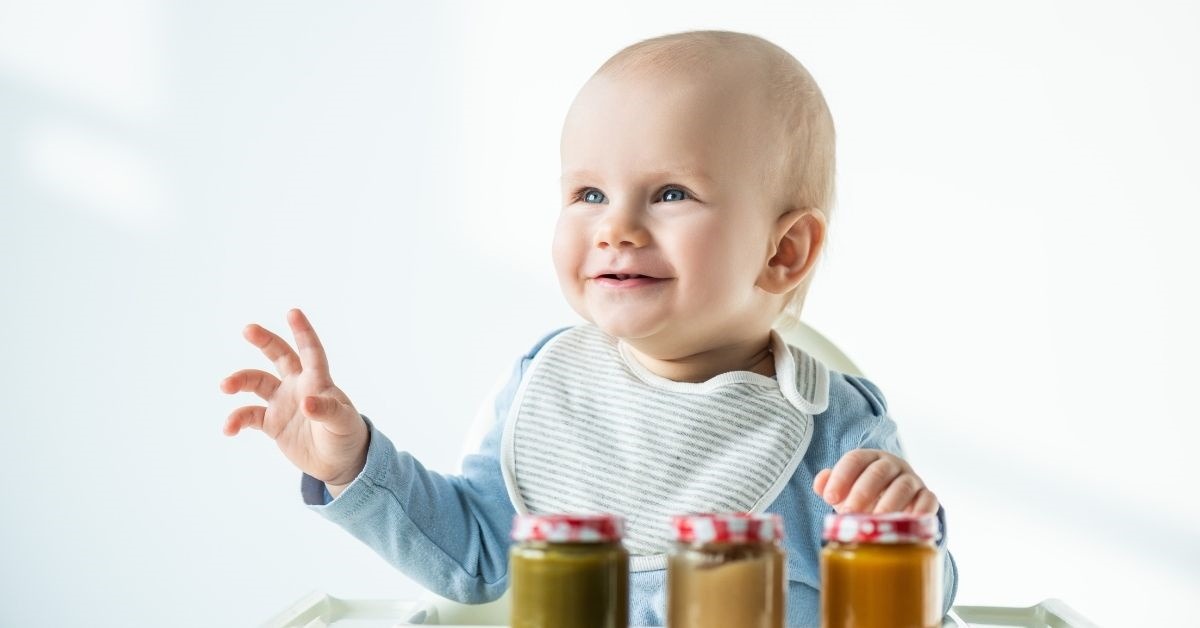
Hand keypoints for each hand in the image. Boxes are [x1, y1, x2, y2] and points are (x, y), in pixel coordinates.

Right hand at [221, 308, 367, 493]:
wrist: (338, 462)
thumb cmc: (346, 437)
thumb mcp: (343, 424)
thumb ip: (327, 411)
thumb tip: (306, 403)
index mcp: (318, 381)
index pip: (311, 351)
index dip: (303, 332)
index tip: (293, 312)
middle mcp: (298, 385)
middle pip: (279, 355)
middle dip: (264, 340)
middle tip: (247, 329)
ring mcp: (283, 402)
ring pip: (257, 382)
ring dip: (240, 380)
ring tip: (224, 386)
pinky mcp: (272, 422)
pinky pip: (249, 415)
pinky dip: (236, 420)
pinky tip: (228, 429)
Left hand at [812, 449, 937, 514]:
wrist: (897, 505)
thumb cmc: (865, 496)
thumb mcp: (845, 490)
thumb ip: (830, 485)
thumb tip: (820, 484)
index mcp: (869, 459)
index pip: (855, 459)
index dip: (841, 477)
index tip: (829, 498)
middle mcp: (892, 465)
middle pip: (878, 472)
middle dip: (862, 492)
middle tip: (849, 512)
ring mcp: (912, 479)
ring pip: (903, 486)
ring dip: (888, 504)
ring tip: (876, 521)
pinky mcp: (927, 496)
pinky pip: (928, 500)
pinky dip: (921, 510)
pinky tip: (909, 522)